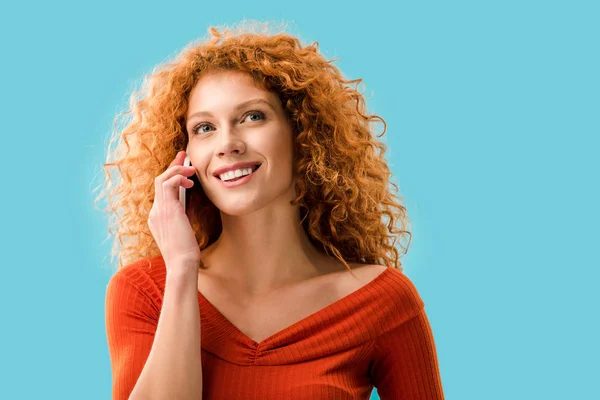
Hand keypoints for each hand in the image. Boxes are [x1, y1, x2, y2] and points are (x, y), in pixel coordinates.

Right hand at [147, 150, 200, 271]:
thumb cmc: (186, 252)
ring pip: (162, 179)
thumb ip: (183, 213)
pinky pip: (168, 183)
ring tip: (192, 169)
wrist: (182, 264)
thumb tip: (189, 198)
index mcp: (157, 217)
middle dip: (172, 166)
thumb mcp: (184, 229)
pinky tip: (190, 180)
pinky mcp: (166, 210)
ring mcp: (158, 211)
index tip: (182, 167)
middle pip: (160, 181)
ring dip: (177, 170)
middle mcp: (155, 212)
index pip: (162, 191)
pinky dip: (179, 177)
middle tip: (184, 156)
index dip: (171, 176)